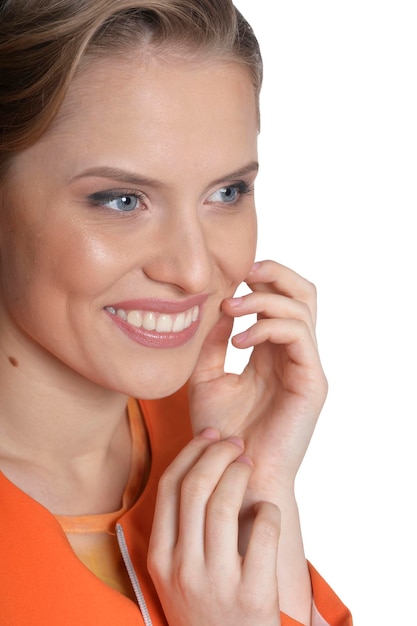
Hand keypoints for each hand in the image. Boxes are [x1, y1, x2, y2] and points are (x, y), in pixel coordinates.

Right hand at [148, 430, 280, 625]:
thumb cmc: (207, 612)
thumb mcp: (177, 576)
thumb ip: (182, 532)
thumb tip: (201, 471)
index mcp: (161, 559)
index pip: (169, 488)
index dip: (191, 453)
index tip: (209, 435)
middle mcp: (183, 568)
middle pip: (194, 488)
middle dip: (217, 453)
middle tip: (235, 442)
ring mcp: (217, 582)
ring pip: (224, 504)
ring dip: (239, 473)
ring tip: (249, 464)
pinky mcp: (253, 594)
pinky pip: (262, 531)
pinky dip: (267, 509)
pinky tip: (267, 508)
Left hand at [189, 260, 327, 501]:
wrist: (231, 475)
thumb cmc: (218, 434)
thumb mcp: (205, 378)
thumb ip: (213, 343)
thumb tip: (221, 307)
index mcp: (271, 352)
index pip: (281, 299)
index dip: (262, 278)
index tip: (229, 277)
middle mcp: (292, 355)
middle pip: (304, 293)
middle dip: (275, 274)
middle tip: (243, 274)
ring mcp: (305, 367)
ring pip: (302, 308)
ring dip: (263, 300)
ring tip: (231, 309)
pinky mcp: (312, 382)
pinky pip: (299, 335)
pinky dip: (268, 327)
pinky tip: (239, 342)